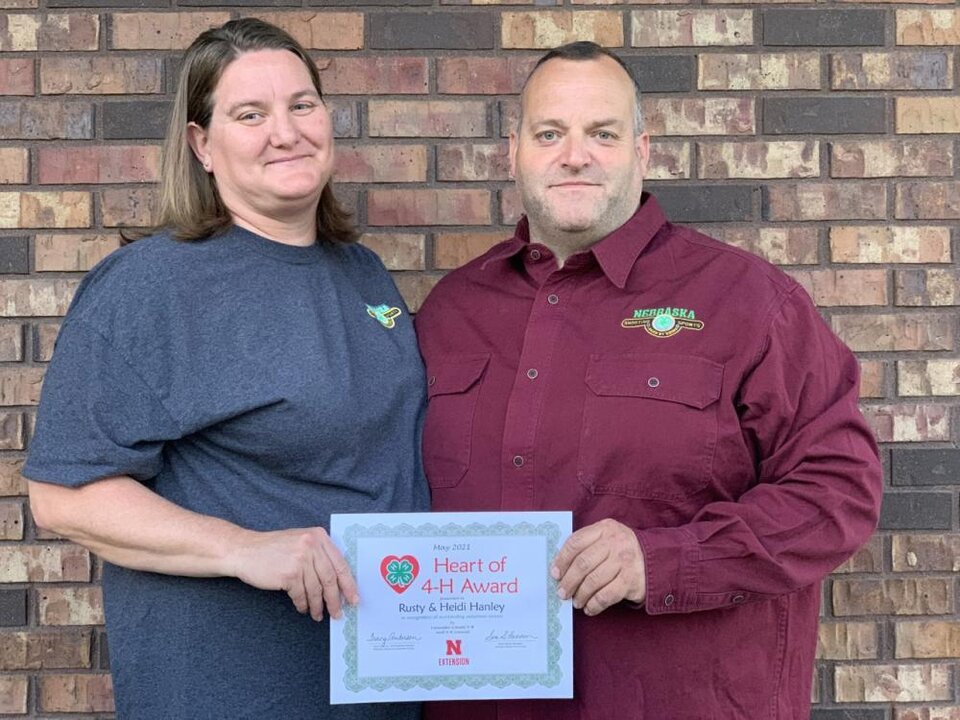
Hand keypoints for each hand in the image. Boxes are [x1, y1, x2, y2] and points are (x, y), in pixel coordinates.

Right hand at [229, 527, 358, 620]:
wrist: (244, 550)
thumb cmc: (273, 549)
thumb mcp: (301, 542)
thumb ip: (319, 555)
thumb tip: (339, 582)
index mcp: (319, 536)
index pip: (340, 564)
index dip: (349, 584)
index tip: (354, 598)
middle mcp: (312, 545)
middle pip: (330, 579)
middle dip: (336, 599)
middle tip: (338, 613)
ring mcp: (300, 559)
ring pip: (316, 589)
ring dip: (318, 606)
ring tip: (318, 615)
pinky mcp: (289, 574)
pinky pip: (301, 595)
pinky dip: (303, 604)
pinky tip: (303, 608)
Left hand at [550, 518, 645, 615]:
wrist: (656, 560)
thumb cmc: (622, 550)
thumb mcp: (607, 538)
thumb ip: (587, 545)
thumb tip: (559, 567)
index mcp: (605, 528)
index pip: (576, 542)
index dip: (562, 560)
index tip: (554, 574)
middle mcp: (615, 542)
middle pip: (583, 563)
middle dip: (568, 581)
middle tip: (562, 593)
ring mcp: (624, 561)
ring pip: (593, 581)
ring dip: (580, 595)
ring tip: (576, 602)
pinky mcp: (631, 580)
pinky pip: (606, 596)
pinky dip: (594, 604)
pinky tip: (589, 608)